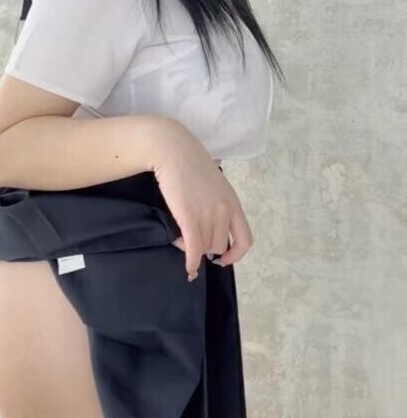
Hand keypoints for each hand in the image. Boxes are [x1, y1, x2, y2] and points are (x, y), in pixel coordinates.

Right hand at [150, 121, 253, 280]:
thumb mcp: (215, 184)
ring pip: (204, 248)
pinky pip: (193, 248)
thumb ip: (217, 203)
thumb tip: (211, 223)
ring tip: (179, 236)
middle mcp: (224, 211)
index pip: (245, 240)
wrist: (173, 150)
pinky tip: (188, 268)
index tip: (222, 260)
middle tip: (188, 238)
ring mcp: (208, 215)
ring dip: (191, 248)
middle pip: (218, 246)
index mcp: (233, 203)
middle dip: (204, 247)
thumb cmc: (190, 163)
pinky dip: (191, 262)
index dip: (235, 255)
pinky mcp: (190, 217)